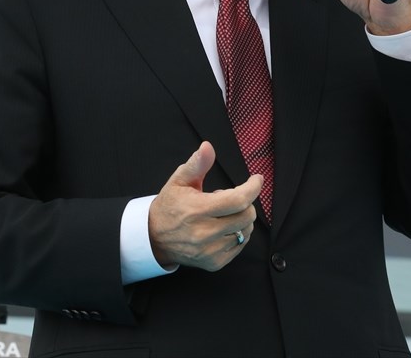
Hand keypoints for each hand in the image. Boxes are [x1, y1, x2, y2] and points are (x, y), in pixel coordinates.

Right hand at [147, 142, 261, 270]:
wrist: (154, 239)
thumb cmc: (169, 206)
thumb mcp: (179, 180)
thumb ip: (197, 163)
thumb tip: (208, 147)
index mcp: (197, 210)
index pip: (238, 200)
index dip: (253, 188)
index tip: (256, 179)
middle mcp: (204, 233)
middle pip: (247, 215)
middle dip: (245, 203)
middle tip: (226, 199)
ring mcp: (210, 250)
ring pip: (246, 231)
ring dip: (241, 219)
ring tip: (221, 215)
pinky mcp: (214, 263)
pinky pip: (240, 245)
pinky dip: (237, 234)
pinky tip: (222, 228)